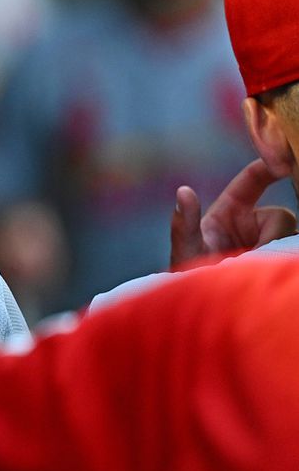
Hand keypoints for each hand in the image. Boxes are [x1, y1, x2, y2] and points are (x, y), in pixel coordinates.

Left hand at [170, 158, 296, 268]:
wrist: (201, 307)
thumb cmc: (187, 275)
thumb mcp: (186, 248)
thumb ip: (184, 222)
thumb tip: (183, 190)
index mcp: (229, 210)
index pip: (252, 180)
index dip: (268, 167)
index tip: (283, 163)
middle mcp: (252, 223)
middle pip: (281, 216)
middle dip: (274, 234)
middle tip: (256, 254)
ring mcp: (266, 242)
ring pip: (289, 238)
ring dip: (274, 253)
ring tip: (251, 270)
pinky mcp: (274, 260)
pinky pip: (289, 255)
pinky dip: (281, 264)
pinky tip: (266, 276)